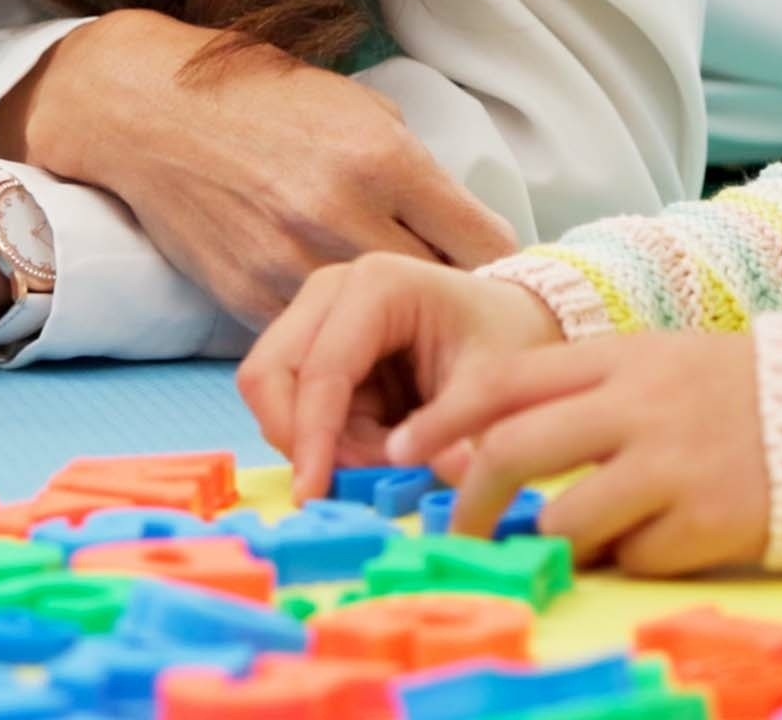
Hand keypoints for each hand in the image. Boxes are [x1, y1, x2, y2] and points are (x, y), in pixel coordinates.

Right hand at [0, 10, 519, 325]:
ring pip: (378, 326)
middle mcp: (342, 215)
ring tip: (419, 330)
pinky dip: (340, 336)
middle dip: (463, 304)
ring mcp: (291, 262)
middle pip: (440, 291)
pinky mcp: (249, 297)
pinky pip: (318, 333)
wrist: (152, 113)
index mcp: (383, 159)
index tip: (516, 278)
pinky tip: (355, 331)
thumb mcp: (358, 109)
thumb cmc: (264, 100)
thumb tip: (466, 228)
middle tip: (478, 314)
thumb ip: (413, 171)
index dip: (508, 265)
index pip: (483, 240)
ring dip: (401, 331)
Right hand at [237, 254, 564, 500]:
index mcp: (377, 285)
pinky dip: (327, 439)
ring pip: (274, 396)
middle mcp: (332, 291)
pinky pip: (295, 406)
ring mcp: (317, 315)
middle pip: (268, 375)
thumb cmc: (506, 343)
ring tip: (384, 457)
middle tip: (346, 483)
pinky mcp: (315, 346)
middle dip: (300, 439)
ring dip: (318, 442)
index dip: (311, 439)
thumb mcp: (495, 385)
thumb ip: (456, 427)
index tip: (311, 495)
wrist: (513, 324)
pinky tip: (379, 443)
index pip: (320, 372)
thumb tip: (426, 470)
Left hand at [392, 332, 768, 576]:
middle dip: (469, 500)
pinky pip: (629, 558)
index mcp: (622, 356)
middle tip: (457, 531)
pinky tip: (650, 540)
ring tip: (567, 541)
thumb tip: (497, 441)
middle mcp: (639, 406)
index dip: (443, 416)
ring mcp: (670, 467)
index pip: (505, 380)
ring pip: (564, 519)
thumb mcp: (658, 361)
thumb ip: (585, 391)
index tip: (402, 448)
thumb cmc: (735, 390)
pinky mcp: (701, 524)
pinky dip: (624, 558)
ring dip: (552, 539)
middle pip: (514, 452)